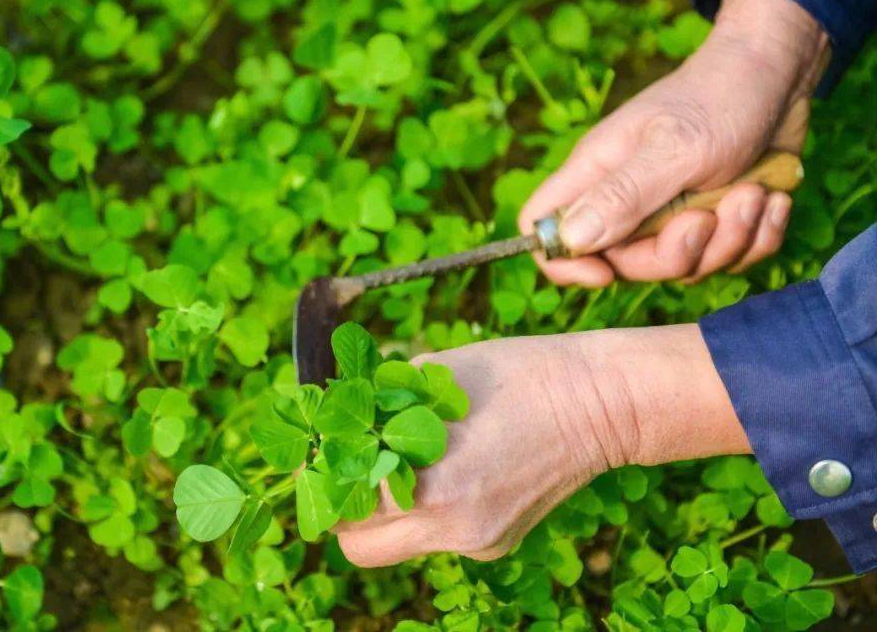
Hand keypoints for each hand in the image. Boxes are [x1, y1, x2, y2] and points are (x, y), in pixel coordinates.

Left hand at [336, 325, 749, 566]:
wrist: (599, 403)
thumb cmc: (516, 374)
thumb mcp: (433, 373)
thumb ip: (376, 401)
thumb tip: (333, 411)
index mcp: (434, 486)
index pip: (344, 505)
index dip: (324, 474)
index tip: (321, 449)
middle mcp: (452, 530)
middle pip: (358, 547)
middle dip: (343, 508)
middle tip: (347, 464)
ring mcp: (477, 544)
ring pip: (397, 545)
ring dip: (384, 510)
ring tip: (398, 459)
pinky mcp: (496, 545)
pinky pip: (437, 537)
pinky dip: (427, 509)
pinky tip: (451, 467)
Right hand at [519, 0, 828, 285]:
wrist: (782, 74)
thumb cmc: (720, 96)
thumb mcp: (675, 148)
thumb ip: (622, 195)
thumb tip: (570, 238)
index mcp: (598, 174)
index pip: (544, 230)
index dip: (564, 262)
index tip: (607, 273)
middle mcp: (627, 199)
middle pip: (624, 264)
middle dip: (675, 254)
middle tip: (708, 217)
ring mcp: (672, 213)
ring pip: (684, 265)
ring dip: (730, 239)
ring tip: (753, 194)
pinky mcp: (716, 219)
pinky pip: (730, 258)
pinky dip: (759, 236)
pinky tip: (772, 199)